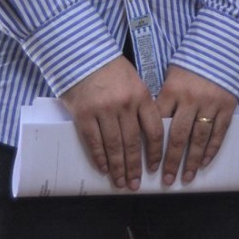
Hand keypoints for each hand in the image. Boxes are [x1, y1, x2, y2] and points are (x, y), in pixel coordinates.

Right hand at [60, 56, 162, 190]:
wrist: (83, 55)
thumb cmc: (111, 69)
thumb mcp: (134, 82)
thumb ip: (141, 105)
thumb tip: (147, 134)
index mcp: (142, 96)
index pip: (154, 130)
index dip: (155, 152)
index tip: (154, 167)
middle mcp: (125, 105)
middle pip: (133, 142)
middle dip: (135, 167)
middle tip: (135, 184)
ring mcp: (104, 110)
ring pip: (114, 146)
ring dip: (118, 167)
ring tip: (120, 182)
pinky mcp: (84, 114)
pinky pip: (93, 141)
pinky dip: (99, 157)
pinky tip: (103, 168)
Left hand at [155, 66, 238, 185]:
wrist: (223, 47)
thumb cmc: (192, 63)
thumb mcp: (172, 76)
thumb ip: (164, 99)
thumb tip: (152, 126)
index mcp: (172, 90)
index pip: (159, 122)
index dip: (152, 145)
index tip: (147, 163)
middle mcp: (191, 99)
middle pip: (178, 136)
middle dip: (171, 160)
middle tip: (166, 179)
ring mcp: (210, 104)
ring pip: (199, 138)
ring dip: (192, 160)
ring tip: (186, 177)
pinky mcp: (227, 106)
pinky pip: (219, 132)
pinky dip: (211, 149)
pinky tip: (204, 162)